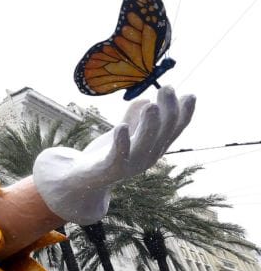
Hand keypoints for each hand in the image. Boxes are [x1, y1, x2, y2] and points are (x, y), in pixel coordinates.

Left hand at [33, 86, 194, 223]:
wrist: (82, 181)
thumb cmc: (105, 155)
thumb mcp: (122, 133)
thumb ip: (133, 117)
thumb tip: (146, 99)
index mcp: (153, 148)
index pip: (174, 130)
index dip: (183, 114)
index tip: (189, 94)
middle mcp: (147, 157)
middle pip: (163, 133)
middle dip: (167, 110)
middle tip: (166, 89)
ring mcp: (130, 164)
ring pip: (144, 143)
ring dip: (149, 124)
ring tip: (151, 106)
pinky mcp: (111, 169)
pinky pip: (119, 155)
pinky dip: (122, 142)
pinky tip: (121, 126)